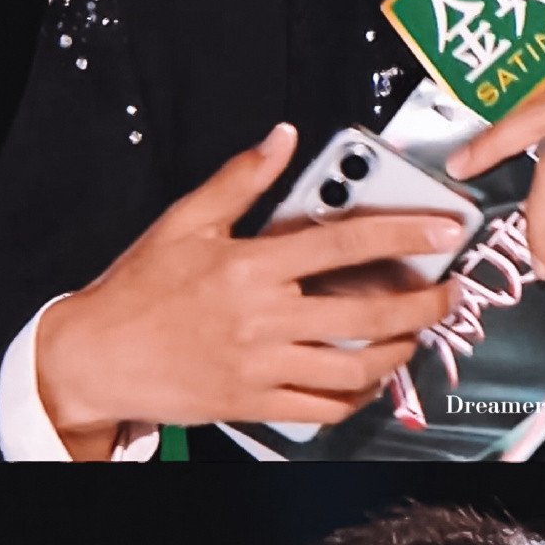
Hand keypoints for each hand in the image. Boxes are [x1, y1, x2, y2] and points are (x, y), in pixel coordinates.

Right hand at [34, 123, 467, 454]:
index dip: (402, 234)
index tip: (445, 229)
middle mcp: (262, 319)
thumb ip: (240, 179)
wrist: (97, 357)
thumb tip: (282, 137)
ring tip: (412, 333)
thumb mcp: (184, 221)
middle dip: (422, 304)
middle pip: (365, 315)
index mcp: (249, 267)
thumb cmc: (138, 289)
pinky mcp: (254, 404)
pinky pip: (322, 407)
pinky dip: (356, 397)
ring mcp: (260, 367)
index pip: (342, 246)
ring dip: (397, 351)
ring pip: (353, 368)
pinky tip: (369, 379)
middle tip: (448, 293)